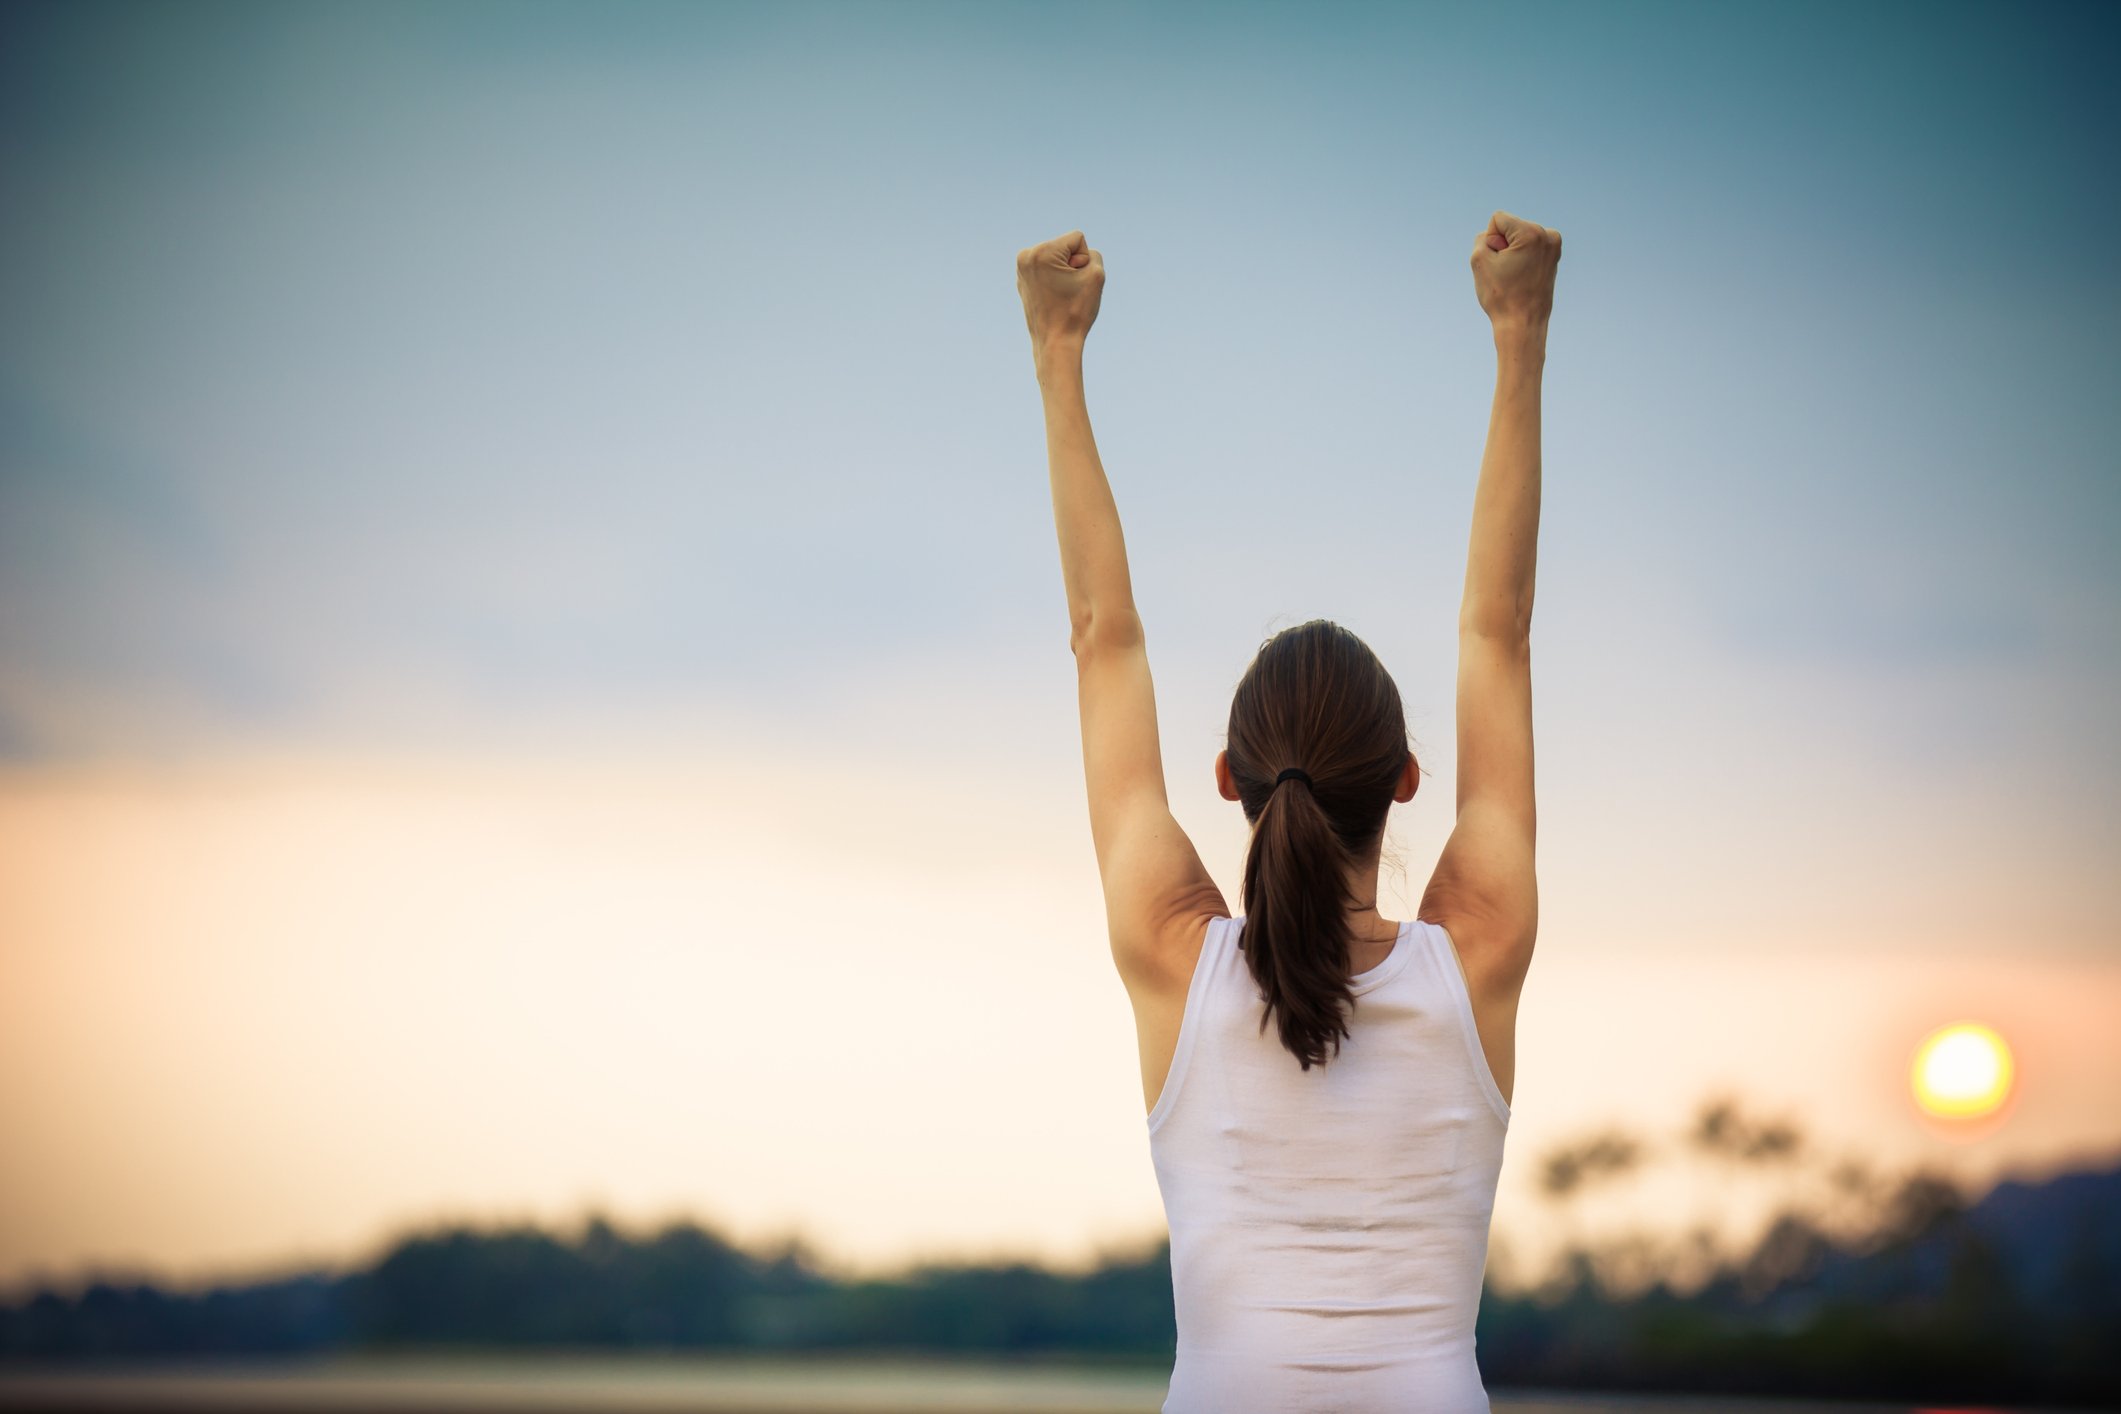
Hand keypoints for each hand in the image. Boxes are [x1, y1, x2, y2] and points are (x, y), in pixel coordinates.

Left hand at [1016, 229, 1103, 354]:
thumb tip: (1073, 257)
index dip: (1085, 260)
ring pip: (1058, 259)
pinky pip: (1049, 270)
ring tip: (1060, 295)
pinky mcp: (1023, 281)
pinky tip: (1054, 299)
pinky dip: (1056, 281)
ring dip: (1066, 273)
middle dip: (1073, 266)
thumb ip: (1093, 254)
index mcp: (1041, 251)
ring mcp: (1021, 269)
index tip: (1075, 282)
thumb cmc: (1076, 311)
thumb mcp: (1096, 275)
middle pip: (1066, 247)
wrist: (1056, 344)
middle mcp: (1026, 256)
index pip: (1077, 239)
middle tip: (1068, 291)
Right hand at [1470, 210, 1560, 330]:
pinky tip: (1522, 276)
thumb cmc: (1500, 296)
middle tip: (1507, 273)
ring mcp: (1554, 246)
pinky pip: (1527, 247)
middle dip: (1502, 246)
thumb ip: (1482, 238)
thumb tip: (1497, 236)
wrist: (1522, 325)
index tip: (1499, 263)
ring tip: (1515, 276)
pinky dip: (1520, 258)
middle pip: (1510, 227)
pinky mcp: (1553, 256)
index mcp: (1532, 232)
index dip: (1490, 241)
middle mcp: (1548, 235)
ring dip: (1510, 253)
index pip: (1498, 219)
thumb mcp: (1479, 260)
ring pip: (1518, 238)